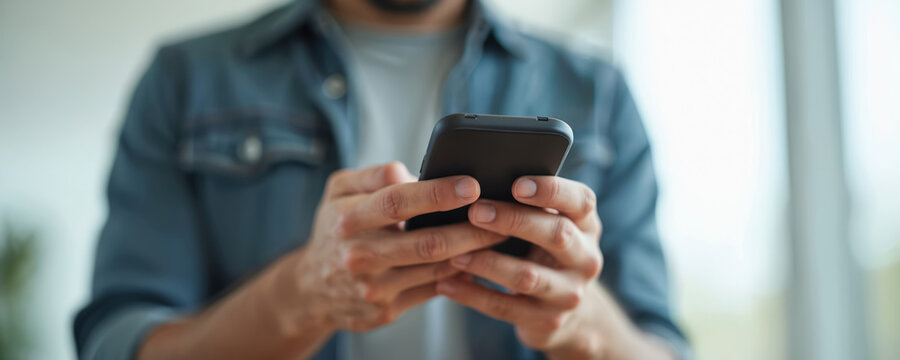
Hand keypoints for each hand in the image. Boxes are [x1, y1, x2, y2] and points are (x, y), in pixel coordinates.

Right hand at [272, 162, 505, 333]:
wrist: (311, 288)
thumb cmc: (335, 227)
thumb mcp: (339, 191)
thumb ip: (373, 175)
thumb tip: (408, 172)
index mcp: (347, 218)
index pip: (397, 202)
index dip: (437, 194)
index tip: (472, 185)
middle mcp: (359, 255)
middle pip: (426, 242)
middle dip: (471, 228)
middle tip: (503, 214)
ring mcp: (373, 288)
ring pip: (436, 268)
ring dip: (473, 253)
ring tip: (500, 234)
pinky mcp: (386, 310)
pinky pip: (433, 289)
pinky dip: (460, 274)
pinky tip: (480, 259)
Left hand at [436, 176, 604, 355]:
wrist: (562, 309)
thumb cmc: (542, 251)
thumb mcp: (547, 225)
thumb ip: (528, 205)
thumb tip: (474, 184)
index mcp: (587, 225)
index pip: (581, 201)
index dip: (552, 190)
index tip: (517, 183)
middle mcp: (586, 258)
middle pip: (557, 234)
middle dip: (514, 221)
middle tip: (476, 211)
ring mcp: (570, 293)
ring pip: (528, 276)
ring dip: (488, 263)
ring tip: (455, 254)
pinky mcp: (549, 320)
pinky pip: (506, 307)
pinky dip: (473, 295)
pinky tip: (447, 284)